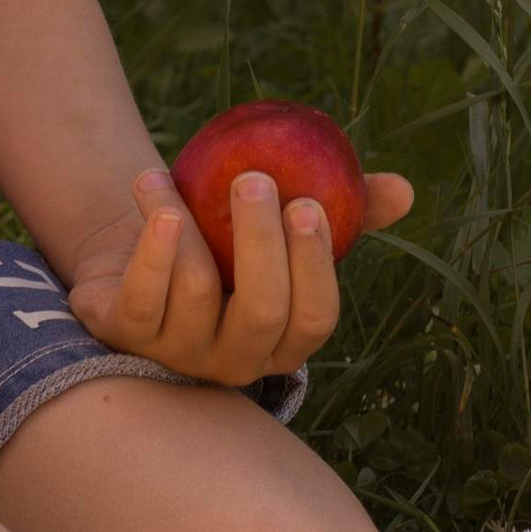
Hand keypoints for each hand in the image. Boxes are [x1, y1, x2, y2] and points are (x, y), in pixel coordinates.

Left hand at [65, 160, 414, 388]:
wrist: (134, 247)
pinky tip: (153, 199)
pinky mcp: (127, 337)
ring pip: (197, 291)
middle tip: (254, 181)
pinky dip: (150, 249)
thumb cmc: (223, 236)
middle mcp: (236, 359)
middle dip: (261, 244)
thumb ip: (341, 210)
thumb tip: (403, 190)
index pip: (314, 319)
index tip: (308, 203)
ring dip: (185, 220)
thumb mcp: (277, 221)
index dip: (314, 266)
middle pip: (261, 312)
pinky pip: (143, 299)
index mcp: (282, 340)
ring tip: (168, 173)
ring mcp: (180, 354)